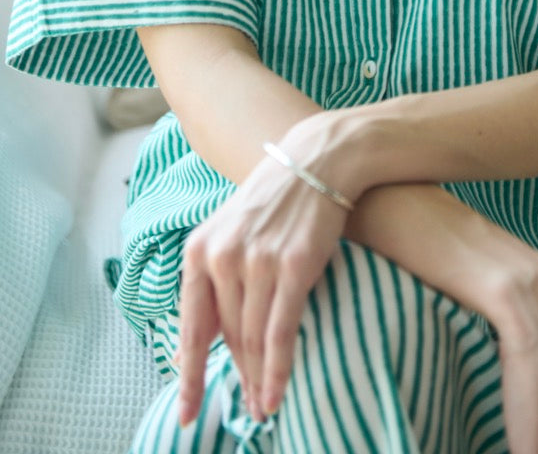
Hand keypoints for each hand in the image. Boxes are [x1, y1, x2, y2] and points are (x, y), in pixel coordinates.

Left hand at [175, 132, 356, 428]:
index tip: (186, 412)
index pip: (191, 325)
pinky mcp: (292, 266)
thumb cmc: (275, 199)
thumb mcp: (230, 232)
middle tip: (246, 410)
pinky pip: (280, 331)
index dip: (189, 374)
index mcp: (199, 249)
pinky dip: (277, 369)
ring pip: (252, 339)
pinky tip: (276, 393)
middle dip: (237, 379)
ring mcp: (256, 261)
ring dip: (257, 380)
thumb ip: (215, 280)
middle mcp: (221, 257)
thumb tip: (201, 340)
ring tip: (264, 408)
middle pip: (227, 337)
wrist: (317, 160)